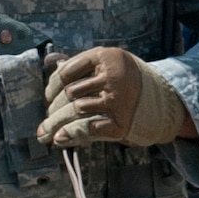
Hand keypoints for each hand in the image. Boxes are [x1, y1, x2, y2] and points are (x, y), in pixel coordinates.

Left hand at [37, 47, 189, 148]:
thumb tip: (49, 63)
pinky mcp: (121, 121)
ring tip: (45, 133)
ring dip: (58, 123)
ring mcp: (118, 100)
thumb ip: (78, 63)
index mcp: (105, 58)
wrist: (157, 98)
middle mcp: (112, 77)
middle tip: (42, 123)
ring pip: (77, 111)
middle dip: (52, 110)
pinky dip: (72, 135)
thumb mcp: (104, 63)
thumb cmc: (122, 79)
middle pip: (70, 94)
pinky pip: (90, 128)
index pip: (68, 72)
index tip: (47, 97)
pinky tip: (59, 139)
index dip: (52, 87)